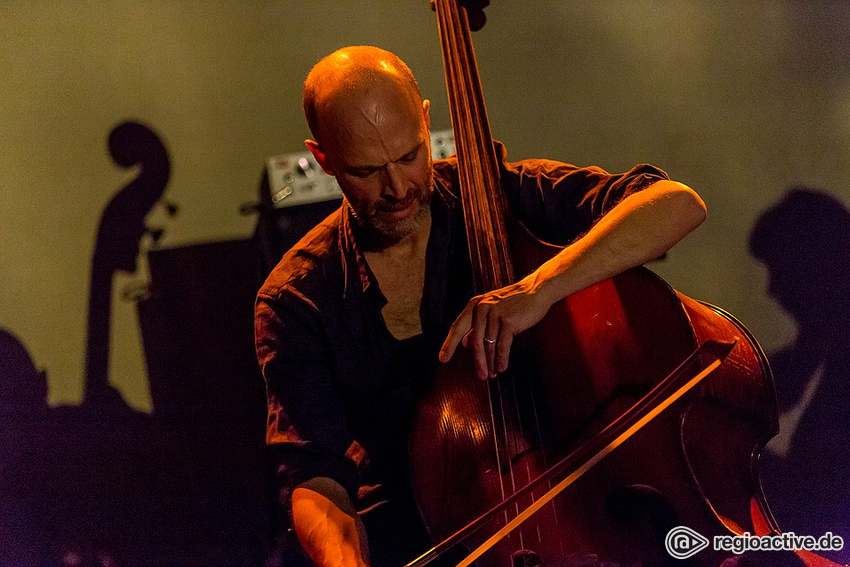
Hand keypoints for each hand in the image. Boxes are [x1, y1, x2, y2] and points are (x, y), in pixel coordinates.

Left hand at [438, 275, 553, 379]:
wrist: (536, 291)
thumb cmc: (514, 303)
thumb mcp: (492, 310)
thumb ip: (478, 325)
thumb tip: (466, 345)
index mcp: (475, 305)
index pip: (457, 327)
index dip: (449, 344)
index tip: (442, 359)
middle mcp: (482, 308)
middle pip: (474, 341)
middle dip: (477, 362)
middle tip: (480, 376)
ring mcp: (495, 313)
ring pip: (489, 346)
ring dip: (491, 363)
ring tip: (492, 374)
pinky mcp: (508, 321)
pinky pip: (502, 346)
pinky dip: (501, 359)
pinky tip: (502, 368)